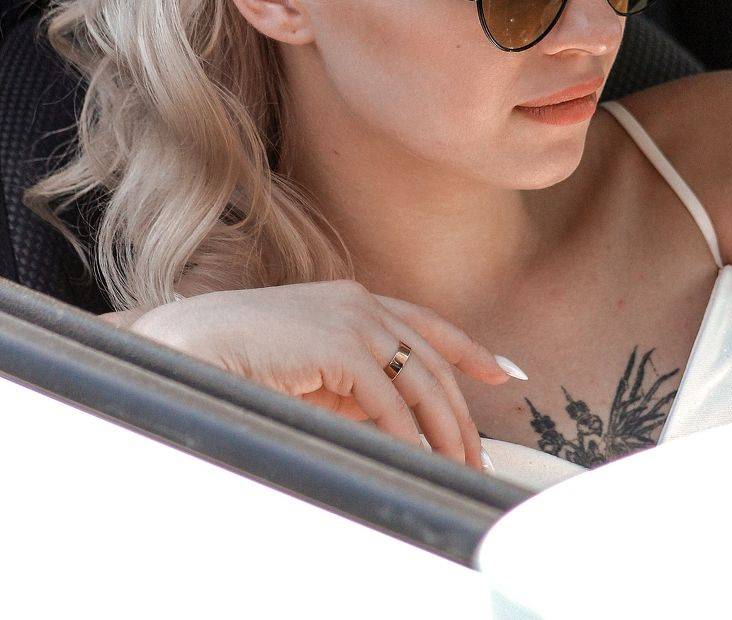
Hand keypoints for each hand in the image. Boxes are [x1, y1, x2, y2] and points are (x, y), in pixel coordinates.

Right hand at [130, 279, 512, 468]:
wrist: (190, 344)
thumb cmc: (243, 360)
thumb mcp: (313, 370)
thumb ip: (355, 384)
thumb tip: (400, 423)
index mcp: (356, 300)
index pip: (429, 325)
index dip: (470, 350)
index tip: (502, 374)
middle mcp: (362, 302)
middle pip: (434, 361)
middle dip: (461, 413)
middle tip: (477, 458)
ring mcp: (352, 318)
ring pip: (420, 381)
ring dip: (443, 432)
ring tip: (455, 470)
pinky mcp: (338, 344)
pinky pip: (388, 401)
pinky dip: (406, 436)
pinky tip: (416, 461)